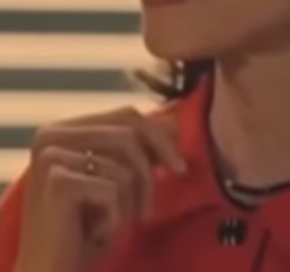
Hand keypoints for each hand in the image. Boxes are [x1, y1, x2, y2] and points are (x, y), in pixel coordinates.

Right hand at [14, 106, 186, 271]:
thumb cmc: (85, 229)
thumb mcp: (113, 179)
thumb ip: (136, 148)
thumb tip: (174, 121)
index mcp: (62, 129)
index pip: (126, 115)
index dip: (160, 137)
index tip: (178, 165)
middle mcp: (51, 136)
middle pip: (131, 132)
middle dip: (153, 167)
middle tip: (152, 204)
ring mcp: (52, 157)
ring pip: (127, 164)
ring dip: (134, 200)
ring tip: (117, 223)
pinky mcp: (58, 182)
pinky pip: (115, 188)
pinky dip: (117, 216)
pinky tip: (96, 233)